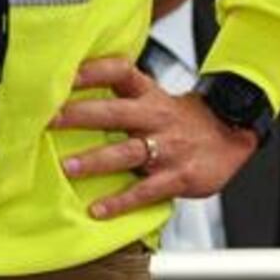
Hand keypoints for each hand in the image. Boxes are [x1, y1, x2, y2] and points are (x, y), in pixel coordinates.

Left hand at [53, 56, 258, 219]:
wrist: (230, 134)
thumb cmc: (179, 117)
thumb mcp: (153, 96)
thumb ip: (119, 93)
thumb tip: (66, 89)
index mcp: (148, 94)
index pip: (119, 71)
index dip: (92, 71)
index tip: (64, 75)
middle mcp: (156, 117)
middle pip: (114, 113)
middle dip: (80, 116)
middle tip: (49, 120)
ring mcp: (168, 148)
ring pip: (127, 152)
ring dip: (96, 160)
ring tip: (67, 167)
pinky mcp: (178, 176)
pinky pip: (145, 190)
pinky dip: (120, 202)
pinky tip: (97, 209)